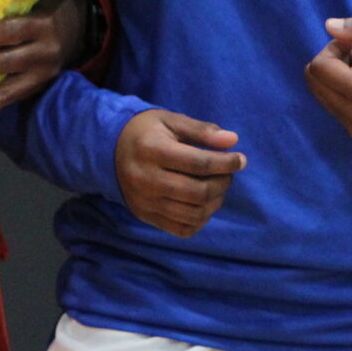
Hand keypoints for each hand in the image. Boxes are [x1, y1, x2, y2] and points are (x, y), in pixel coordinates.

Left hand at [0, 0, 86, 121]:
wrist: (77, 29)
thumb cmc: (40, 13)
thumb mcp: (30, 6)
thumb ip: (8, 15)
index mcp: (41, 25)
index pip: (9, 31)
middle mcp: (45, 52)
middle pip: (5, 62)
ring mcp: (44, 75)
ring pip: (8, 92)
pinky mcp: (38, 89)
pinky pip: (10, 101)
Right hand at [114, 109, 245, 237]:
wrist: (110, 151)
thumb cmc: (147, 131)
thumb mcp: (171, 121)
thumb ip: (201, 130)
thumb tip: (233, 140)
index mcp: (153, 151)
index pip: (199, 163)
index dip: (226, 163)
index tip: (240, 159)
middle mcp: (147, 180)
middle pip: (198, 192)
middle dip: (223, 183)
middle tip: (229, 173)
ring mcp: (145, 203)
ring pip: (193, 214)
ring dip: (215, 202)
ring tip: (218, 187)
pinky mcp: (146, 217)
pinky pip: (181, 229)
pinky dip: (200, 219)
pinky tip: (204, 203)